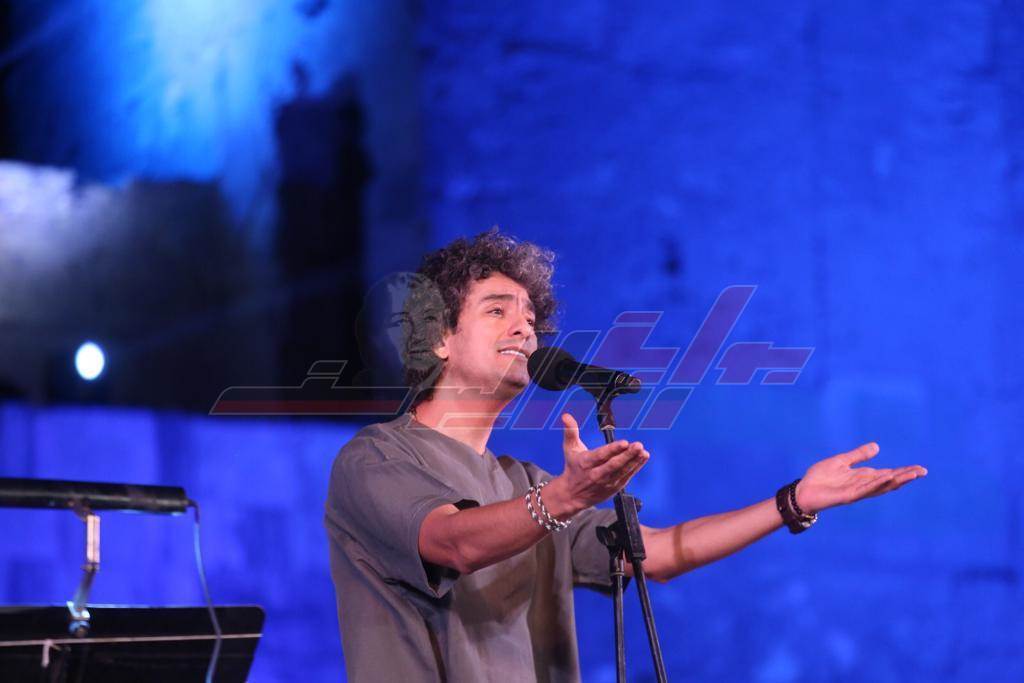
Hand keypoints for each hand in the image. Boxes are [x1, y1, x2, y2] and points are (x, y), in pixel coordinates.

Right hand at [544, 413, 649, 516]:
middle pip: (614, 464)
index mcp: (586, 462)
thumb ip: (570, 431)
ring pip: (623, 471)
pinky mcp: (614, 487)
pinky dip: (636, 467)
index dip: (613, 449)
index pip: (601, 455)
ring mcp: (607, 482)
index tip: (624, 442)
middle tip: (638, 445)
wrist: (572, 495)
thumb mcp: (569, 448)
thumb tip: (566, 415)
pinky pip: (627, 476)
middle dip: (627, 455)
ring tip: (643, 452)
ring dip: (634, 461)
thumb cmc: (573, 467)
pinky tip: (643, 458)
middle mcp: (596, 474)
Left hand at [794, 442, 926, 514]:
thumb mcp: (841, 461)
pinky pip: (865, 490)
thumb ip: (858, 455)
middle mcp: (863, 485)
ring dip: (896, 480)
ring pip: (881, 486)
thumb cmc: (820, 478)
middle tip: (923, 471)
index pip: (888, 474)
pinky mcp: (847, 496)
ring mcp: (857, 492)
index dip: (903, 471)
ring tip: (912, 474)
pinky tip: (887, 478)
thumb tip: (877, 446)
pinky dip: (876, 484)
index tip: (920, 468)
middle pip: (889, 481)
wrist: (803, 491)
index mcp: (863, 477)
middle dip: (906, 476)